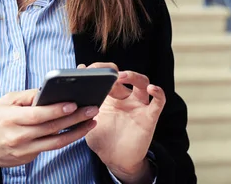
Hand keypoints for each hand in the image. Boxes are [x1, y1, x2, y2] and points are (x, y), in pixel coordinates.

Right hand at [0, 89, 97, 182]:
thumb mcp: (5, 101)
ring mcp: (24, 151)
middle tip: (93, 109)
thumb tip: (49, 90)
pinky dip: (64, 138)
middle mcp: (19, 137)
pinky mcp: (27, 159)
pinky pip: (49, 147)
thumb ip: (27, 96)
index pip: (38, 115)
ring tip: (91, 122)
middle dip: (75, 118)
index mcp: (11, 119)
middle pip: (52, 128)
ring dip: (77, 132)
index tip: (74, 103)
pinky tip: (76, 130)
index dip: (57, 110)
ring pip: (56, 142)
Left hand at [81, 63, 165, 182]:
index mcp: (110, 96)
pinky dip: (158, 93)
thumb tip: (72, 86)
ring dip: (133, 76)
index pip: (108, 75)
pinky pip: (158, 102)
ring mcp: (138, 106)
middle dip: (113, 72)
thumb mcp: (87, 119)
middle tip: (102, 73)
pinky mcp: (149, 117)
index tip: (86, 70)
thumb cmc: (101, 139)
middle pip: (124, 75)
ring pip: (142, 82)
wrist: (115, 160)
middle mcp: (125, 97)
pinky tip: (151, 88)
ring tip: (121, 76)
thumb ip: (82, 103)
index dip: (99, 70)